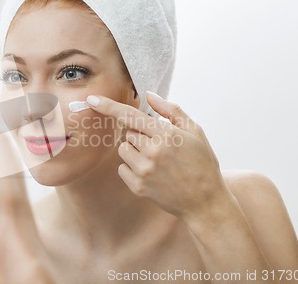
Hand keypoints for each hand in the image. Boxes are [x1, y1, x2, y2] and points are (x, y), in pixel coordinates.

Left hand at [86, 92, 233, 221]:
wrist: (205, 201)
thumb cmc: (202, 162)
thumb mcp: (194, 131)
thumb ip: (171, 110)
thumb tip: (148, 96)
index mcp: (166, 135)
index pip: (130, 115)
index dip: (108, 106)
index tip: (91, 99)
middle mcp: (152, 152)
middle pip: (127, 133)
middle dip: (139, 135)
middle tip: (160, 146)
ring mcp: (144, 171)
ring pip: (123, 149)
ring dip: (134, 150)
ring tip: (156, 160)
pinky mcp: (138, 187)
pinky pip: (122, 168)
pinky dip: (132, 167)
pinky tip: (152, 173)